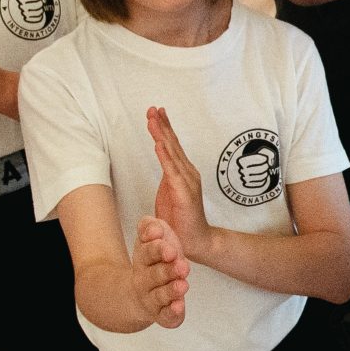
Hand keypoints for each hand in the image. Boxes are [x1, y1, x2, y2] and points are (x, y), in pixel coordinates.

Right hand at [133, 215, 189, 328]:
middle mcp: (144, 279)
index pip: (148, 253)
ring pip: (160, 296)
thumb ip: (149, 227)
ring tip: (183, 285)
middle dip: (168, 271)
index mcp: (143, 258)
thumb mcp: (151, 238)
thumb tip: (154, 230)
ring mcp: (151, 298)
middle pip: (154, 275)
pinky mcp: (160, 314)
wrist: (141, 291)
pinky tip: (179, 307)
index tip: (170, 249)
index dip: (158, 251)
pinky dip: (171, 313)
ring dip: (171, 291)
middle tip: (182, 266)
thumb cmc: (154, 259)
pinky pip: (165, 316)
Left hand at [145, 106, 216, 265]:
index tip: (157, 112)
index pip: (173, 146)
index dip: (165, 128)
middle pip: (173, 144)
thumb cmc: (181, 220)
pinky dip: (165, 156)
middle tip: (153, 108)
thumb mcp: (170, 193)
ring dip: (161, 134)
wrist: (196, 242)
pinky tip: (159, 143)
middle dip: (162, 125)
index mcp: (183, 172)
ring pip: (171, 153)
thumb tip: (162, 162)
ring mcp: (187, 182)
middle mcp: (188, 173)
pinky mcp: (183, 193)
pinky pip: (171, 171)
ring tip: (153, 119)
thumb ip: (168, 177)